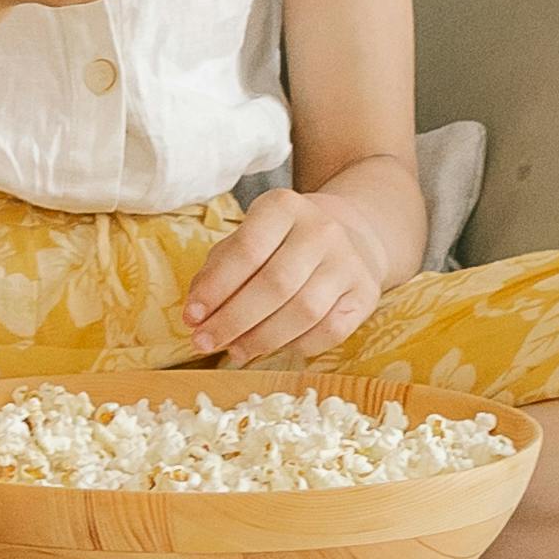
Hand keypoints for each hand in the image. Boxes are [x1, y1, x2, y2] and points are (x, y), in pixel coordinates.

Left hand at [181, 186, 390, 363]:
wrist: (347, 237)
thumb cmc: (279, 243)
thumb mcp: (246, 239)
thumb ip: (217, 271)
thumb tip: (195, 315)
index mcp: (283, 206)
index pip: (246, 250)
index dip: (216, 288)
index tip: (191, 317)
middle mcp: (321, 230)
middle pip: (275, 285)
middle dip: (234, 320)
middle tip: (206, 342)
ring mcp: (349, 262)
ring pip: (304, 312)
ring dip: (263, 339)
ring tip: (235, 351)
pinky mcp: (367, 293)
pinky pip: (331, 331)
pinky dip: (298, 345)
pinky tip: (275, 348)